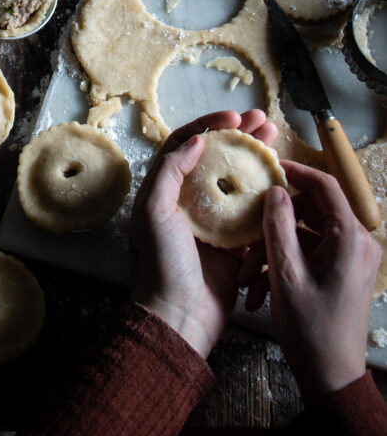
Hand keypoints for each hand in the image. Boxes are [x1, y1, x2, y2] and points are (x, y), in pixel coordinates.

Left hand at [130, 109, 276, 358]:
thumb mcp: (154, 212)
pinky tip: (282, 176)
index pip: (186, 144)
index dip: (209, 125)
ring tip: (276, 138)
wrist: (178, 319)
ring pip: (238, 179)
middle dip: (240, 136)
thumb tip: (195, 139)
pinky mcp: (237, 242)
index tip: (233, 116)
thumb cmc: (160, 265)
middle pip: (217, 157)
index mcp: (165, 190)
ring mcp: (215, 220)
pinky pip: (255, 210)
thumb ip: (170, 171)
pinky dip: (267, 192)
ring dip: (256, 158)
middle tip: (263, 120)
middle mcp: (189, 201)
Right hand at [238, 160, 381, 402]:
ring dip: (272, 252)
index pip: (325, 187)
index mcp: (351, 239)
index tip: (268, 168)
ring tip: (247, 279)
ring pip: (303, 235)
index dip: (296, 172)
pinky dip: (282, 267)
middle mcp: (356, 244)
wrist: (330, 378)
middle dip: (273, 226)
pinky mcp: (339, 273)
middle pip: (310, 211)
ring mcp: (349, 259)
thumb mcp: (286, 274)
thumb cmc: (311, 330)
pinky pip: (307, 255)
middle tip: (246, 241)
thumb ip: (278, 226)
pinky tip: (259, 292)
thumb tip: (274, 191)